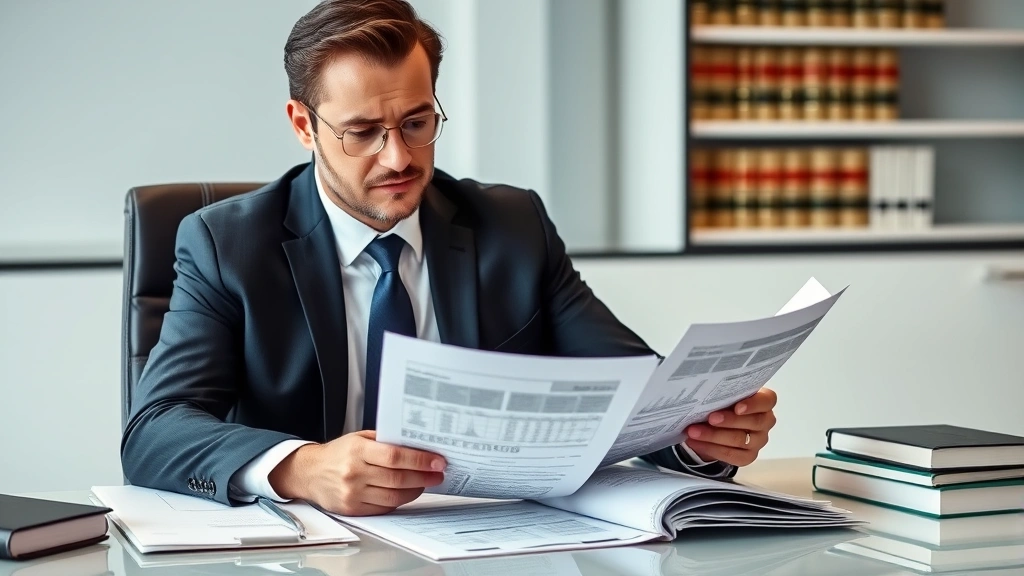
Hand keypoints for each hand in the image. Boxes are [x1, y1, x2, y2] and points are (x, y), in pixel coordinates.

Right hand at [269, 430, 445, 515]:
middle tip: (438, 473)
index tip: (437, 461)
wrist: (309, 473)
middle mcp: (354, 473)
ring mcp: (353, 494)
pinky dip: (400, 500)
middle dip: (424, 476)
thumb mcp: (359, 438)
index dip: (420, 460)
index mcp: (357, 450)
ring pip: (393, 496)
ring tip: (427, 482)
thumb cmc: (338, 453)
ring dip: (416, 490)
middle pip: (397, 478)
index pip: (395, 456)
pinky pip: (384, 507)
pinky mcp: (352, 509)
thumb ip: (384, 442)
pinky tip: (408, 492)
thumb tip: (417, 446)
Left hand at [683, 387, 776, 466]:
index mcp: (764, 402)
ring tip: (693, 431)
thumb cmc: (724, 403)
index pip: (767, 401)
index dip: (753, 404)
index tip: (737, 407)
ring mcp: (759, 441)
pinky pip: (731, 455)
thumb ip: (723, 393)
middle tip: (710, 418)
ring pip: (739, 440)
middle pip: (752, 422)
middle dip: (729, 420)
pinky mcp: (748, 456)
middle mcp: (766, 421)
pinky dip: (710, 448)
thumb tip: (704, 392)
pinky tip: (695, 442)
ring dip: (713, 435)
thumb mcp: (725, 395)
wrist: (717, 424)